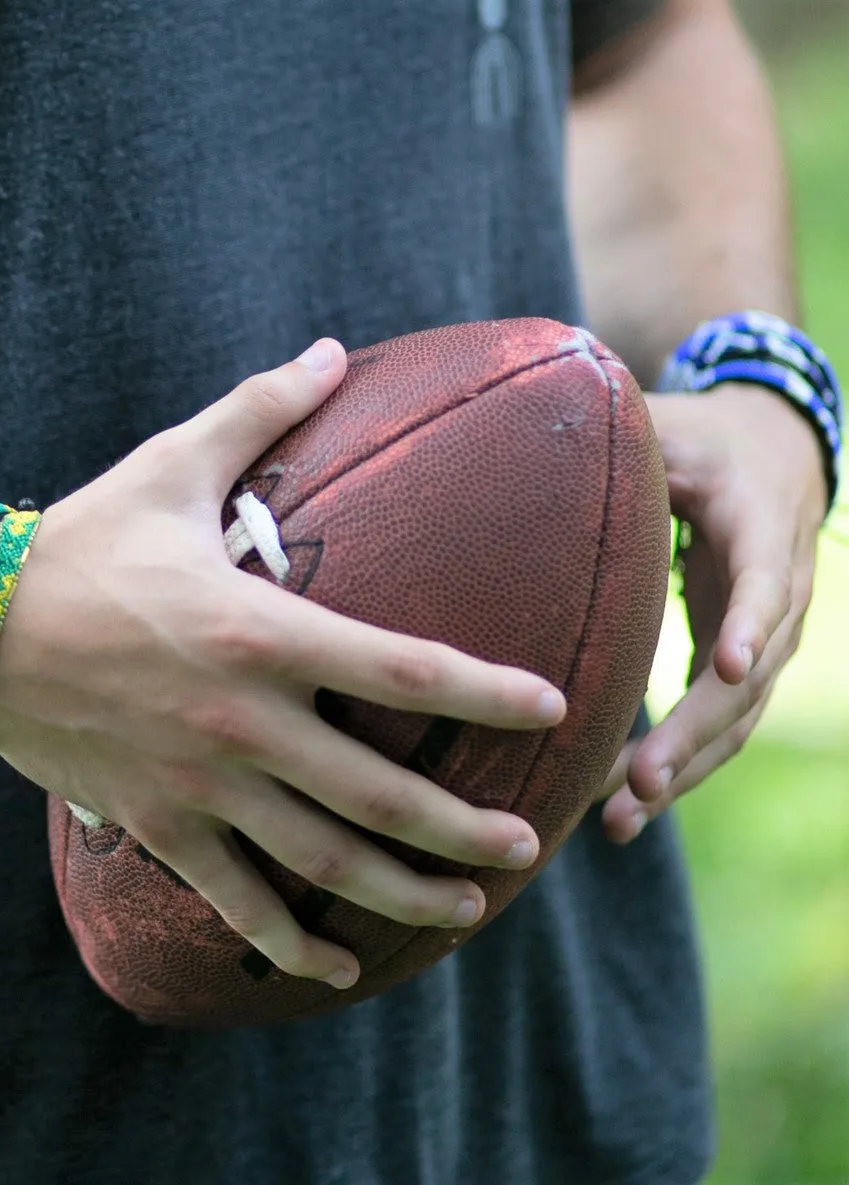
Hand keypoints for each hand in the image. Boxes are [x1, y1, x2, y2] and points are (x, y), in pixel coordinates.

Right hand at [0, 341, 564, 987]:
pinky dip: (288, 941)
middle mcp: (242, 720)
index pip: (401, 669)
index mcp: (259, 630)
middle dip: (463, 829)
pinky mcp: (158, 823)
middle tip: (529, 846)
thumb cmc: (82, 543)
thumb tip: (332, 348)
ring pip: (321, 861)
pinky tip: (337, 969)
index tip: (551, 708)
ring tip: (469, 910)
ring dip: (403, 895)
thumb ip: (259, 408)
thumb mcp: (170, 465)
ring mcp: (200, 784)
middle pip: (379, 793)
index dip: (485, 692)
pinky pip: (235, 900)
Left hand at [597, 383, 825, 842]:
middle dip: (696, 734)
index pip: (763, 576)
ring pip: (736, 718)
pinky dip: (680, 764)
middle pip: (749, 677)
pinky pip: (718, 723)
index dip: (752, 620)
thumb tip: (531, 441)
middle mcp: (777, 590)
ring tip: (620, 819)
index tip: (732, 667)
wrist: (769, 450)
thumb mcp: (666, 425)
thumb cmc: (702, 436)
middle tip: (641, 784)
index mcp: (760, 522)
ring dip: (684, 770)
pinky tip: (624, 805)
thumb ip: (623, 439)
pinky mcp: (741, 659)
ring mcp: (765, 634)